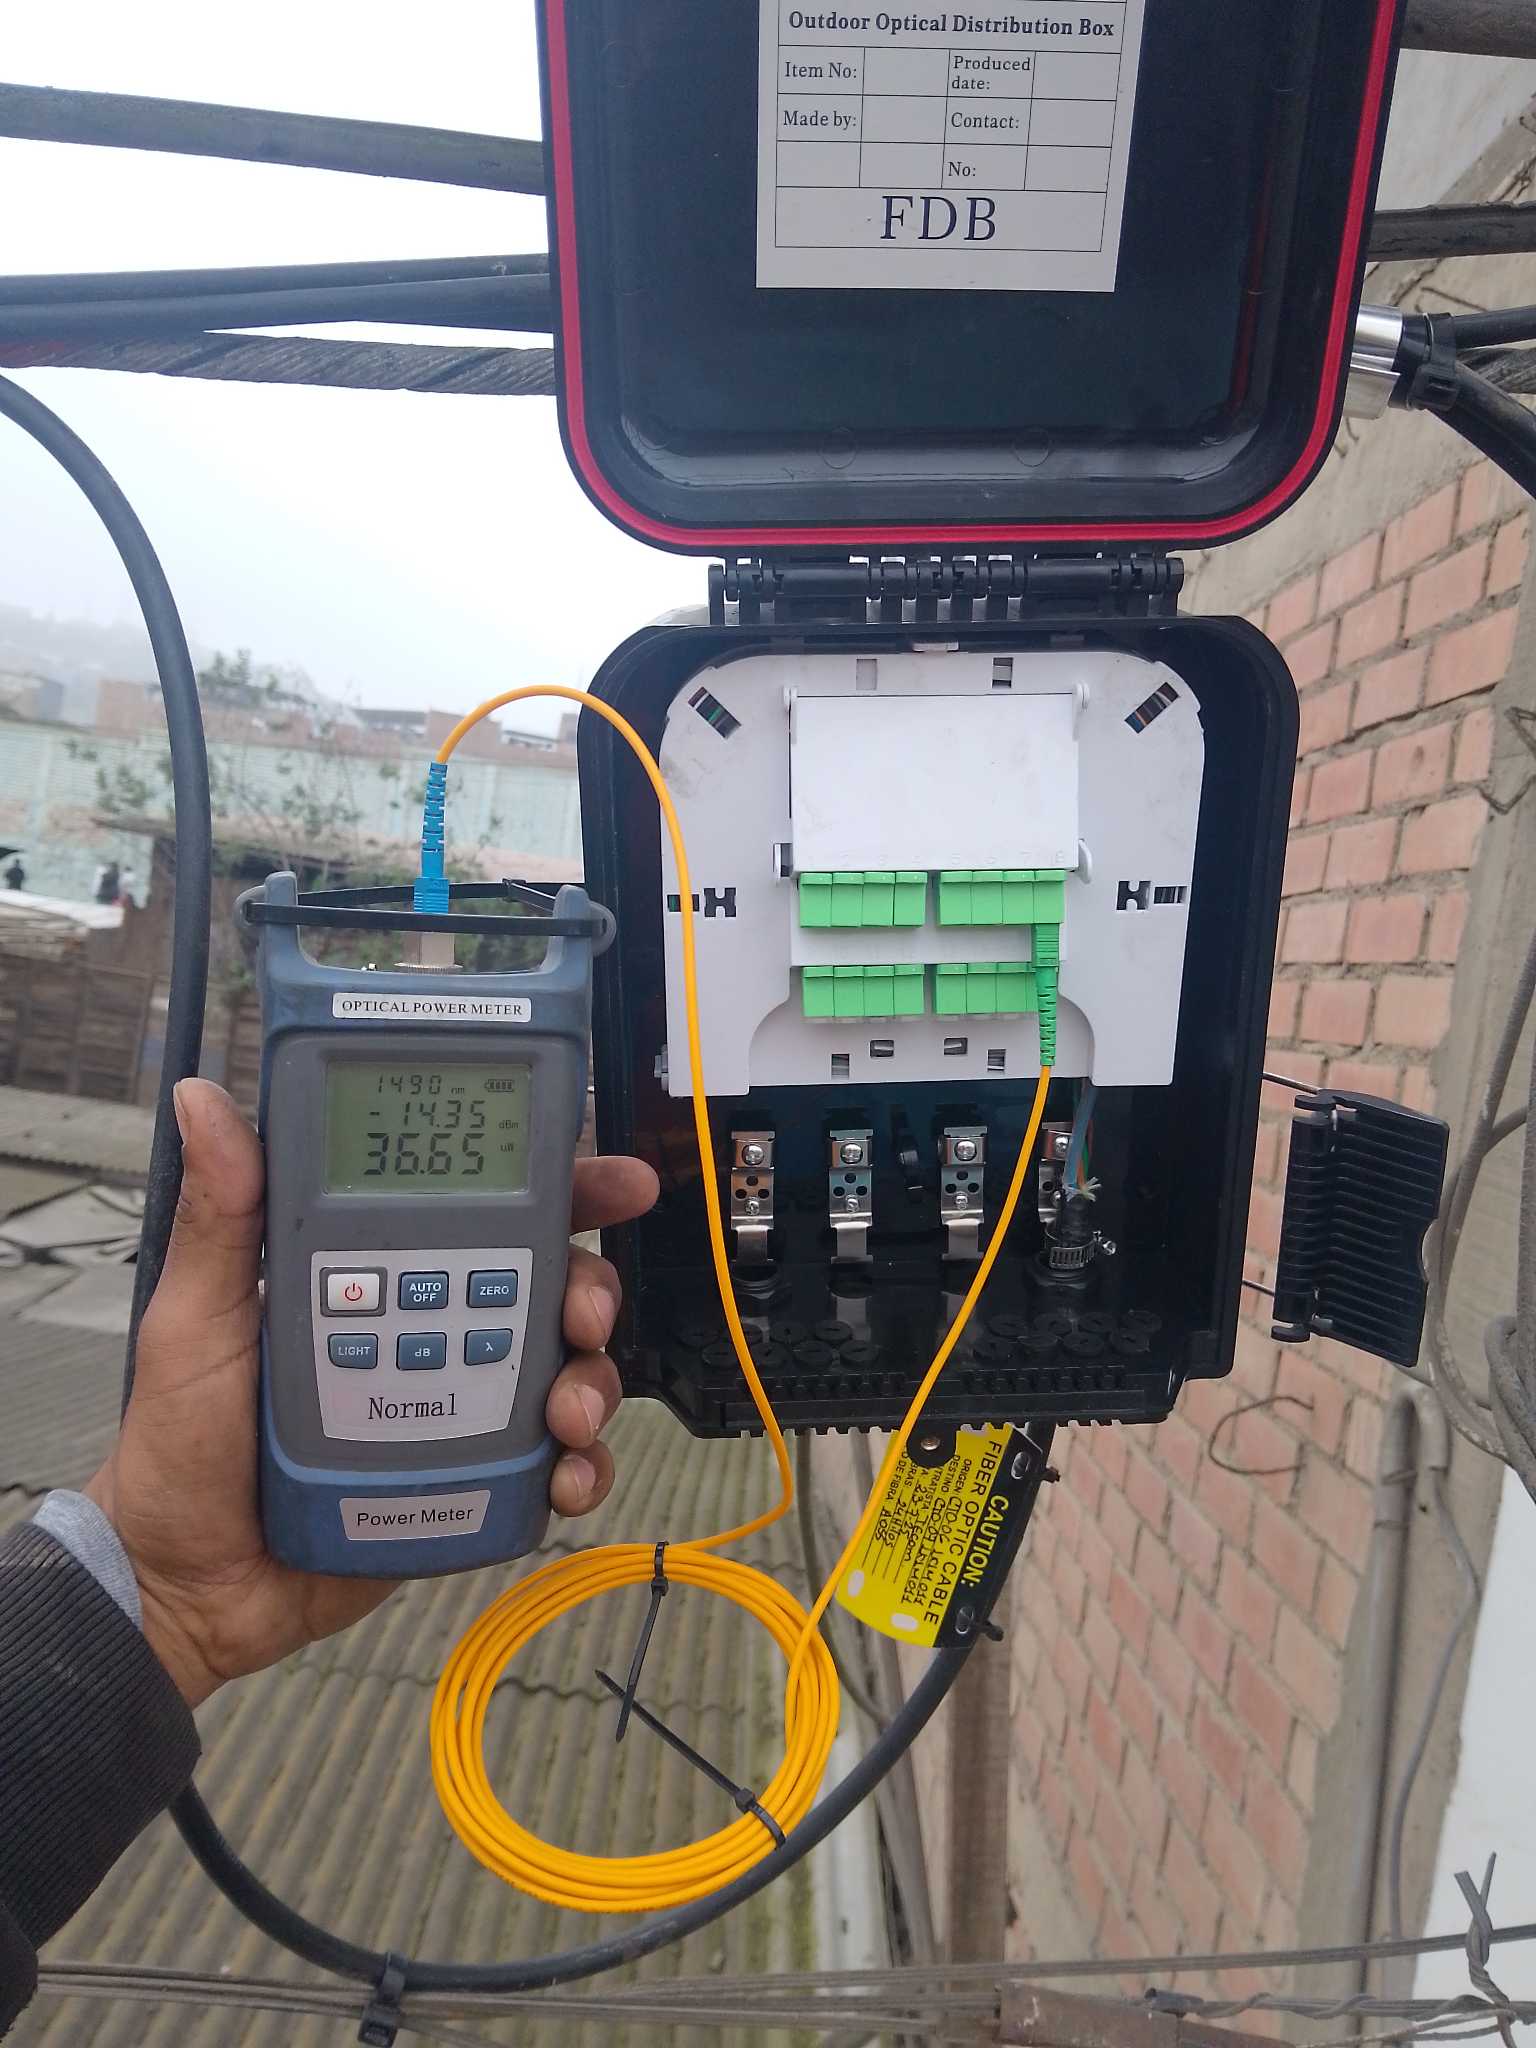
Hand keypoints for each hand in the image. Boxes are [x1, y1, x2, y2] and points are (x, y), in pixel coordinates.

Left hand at [85, 1079, 657, 1707]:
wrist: (185, 1583)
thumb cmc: (181, 1442)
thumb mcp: (197, 1316)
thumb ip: (222, 1215)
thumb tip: (204, 1101)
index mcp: (382, 1271)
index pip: (484, 1210)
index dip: (562, 1187)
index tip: (616, 1181)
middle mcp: (437, 1328)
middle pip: (552, 1285)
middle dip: (593, 1290)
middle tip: (585, 1314)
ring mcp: (462, 1405)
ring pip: (568, 1372)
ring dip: (592, 1383)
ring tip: (564, 1414)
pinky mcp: (474, 1482)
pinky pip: (553, 1467)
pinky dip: (579, 1469)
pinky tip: (564, 1475)